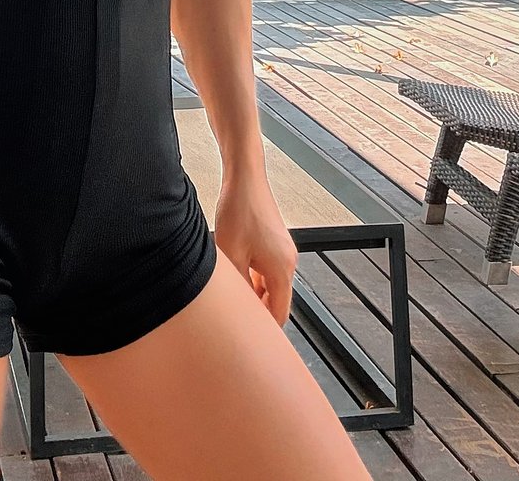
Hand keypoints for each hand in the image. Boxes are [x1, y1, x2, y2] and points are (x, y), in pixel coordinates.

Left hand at [214, 168, 297, 325]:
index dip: (265, 330)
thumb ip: (237, 286)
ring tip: (232, 295)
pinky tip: (236, 275)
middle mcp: (288, 262)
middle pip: (277, 301)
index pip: (279, 314)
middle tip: (235, 319)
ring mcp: (284, 251)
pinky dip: (255, 279)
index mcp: (281, 269)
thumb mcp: (230, 255)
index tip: (248, 340)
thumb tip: (238, 310)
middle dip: (258, 311)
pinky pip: (268, 271)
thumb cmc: (238, 210)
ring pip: (271, 286)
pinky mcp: (276, 243)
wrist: (245, 178)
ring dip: (255, 294)